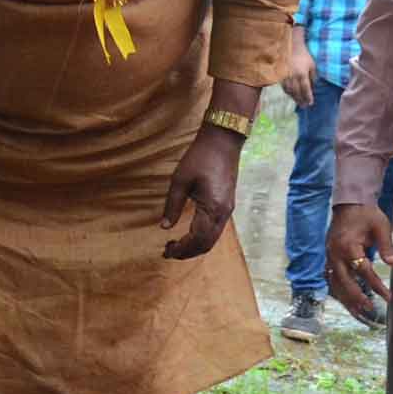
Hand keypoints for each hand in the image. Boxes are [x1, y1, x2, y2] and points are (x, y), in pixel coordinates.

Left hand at [161, 126, 243, 260]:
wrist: (223, 142)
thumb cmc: (200, 158)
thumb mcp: (180, 181)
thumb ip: (172, 205)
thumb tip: (165, 227)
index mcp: (213, 208)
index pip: (197, 239)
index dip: (182, 249)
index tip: (166, 251)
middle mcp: (223, 213)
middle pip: (207, 244)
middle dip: (188, 252)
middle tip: (168, 252)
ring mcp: (228, 210)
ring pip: (213, 239)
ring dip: (195, 246)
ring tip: (176, 245)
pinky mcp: (227, 205)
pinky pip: (215, 230)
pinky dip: (202, 238)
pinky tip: (189, 234)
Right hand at [282, 30, 316, 108]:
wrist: (292, 47)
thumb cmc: (304, 56)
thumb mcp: (312, 65)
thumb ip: (313, 77)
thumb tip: (312, 86)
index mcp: (302, 74)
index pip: (306, 89)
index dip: (308, 97)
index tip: (311, 103)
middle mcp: (293, 77)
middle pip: (297, 92)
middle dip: (301, 100)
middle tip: (305, 106)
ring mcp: (285, 76)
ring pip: (289, 91)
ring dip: (294, 98)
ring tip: (298, 102)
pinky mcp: (280, 75)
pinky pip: (284, 86)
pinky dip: (288, 92)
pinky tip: (291, 95)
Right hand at [326, 203, 392, 322]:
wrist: (349, 203)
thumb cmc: (367, 214)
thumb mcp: (381, 226)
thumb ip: (387, 246)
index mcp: (348, 246)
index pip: (363, 271)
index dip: (376, 285)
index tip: (388, 297)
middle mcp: (335, 253)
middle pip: (343, 281)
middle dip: (356, 297)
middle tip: (370, 309)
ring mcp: (329, 255)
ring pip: (334, 282)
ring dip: (345, 297)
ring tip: (357, 311)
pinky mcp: (329, 257)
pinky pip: (331, 277)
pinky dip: (339, 290)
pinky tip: (346, 299)